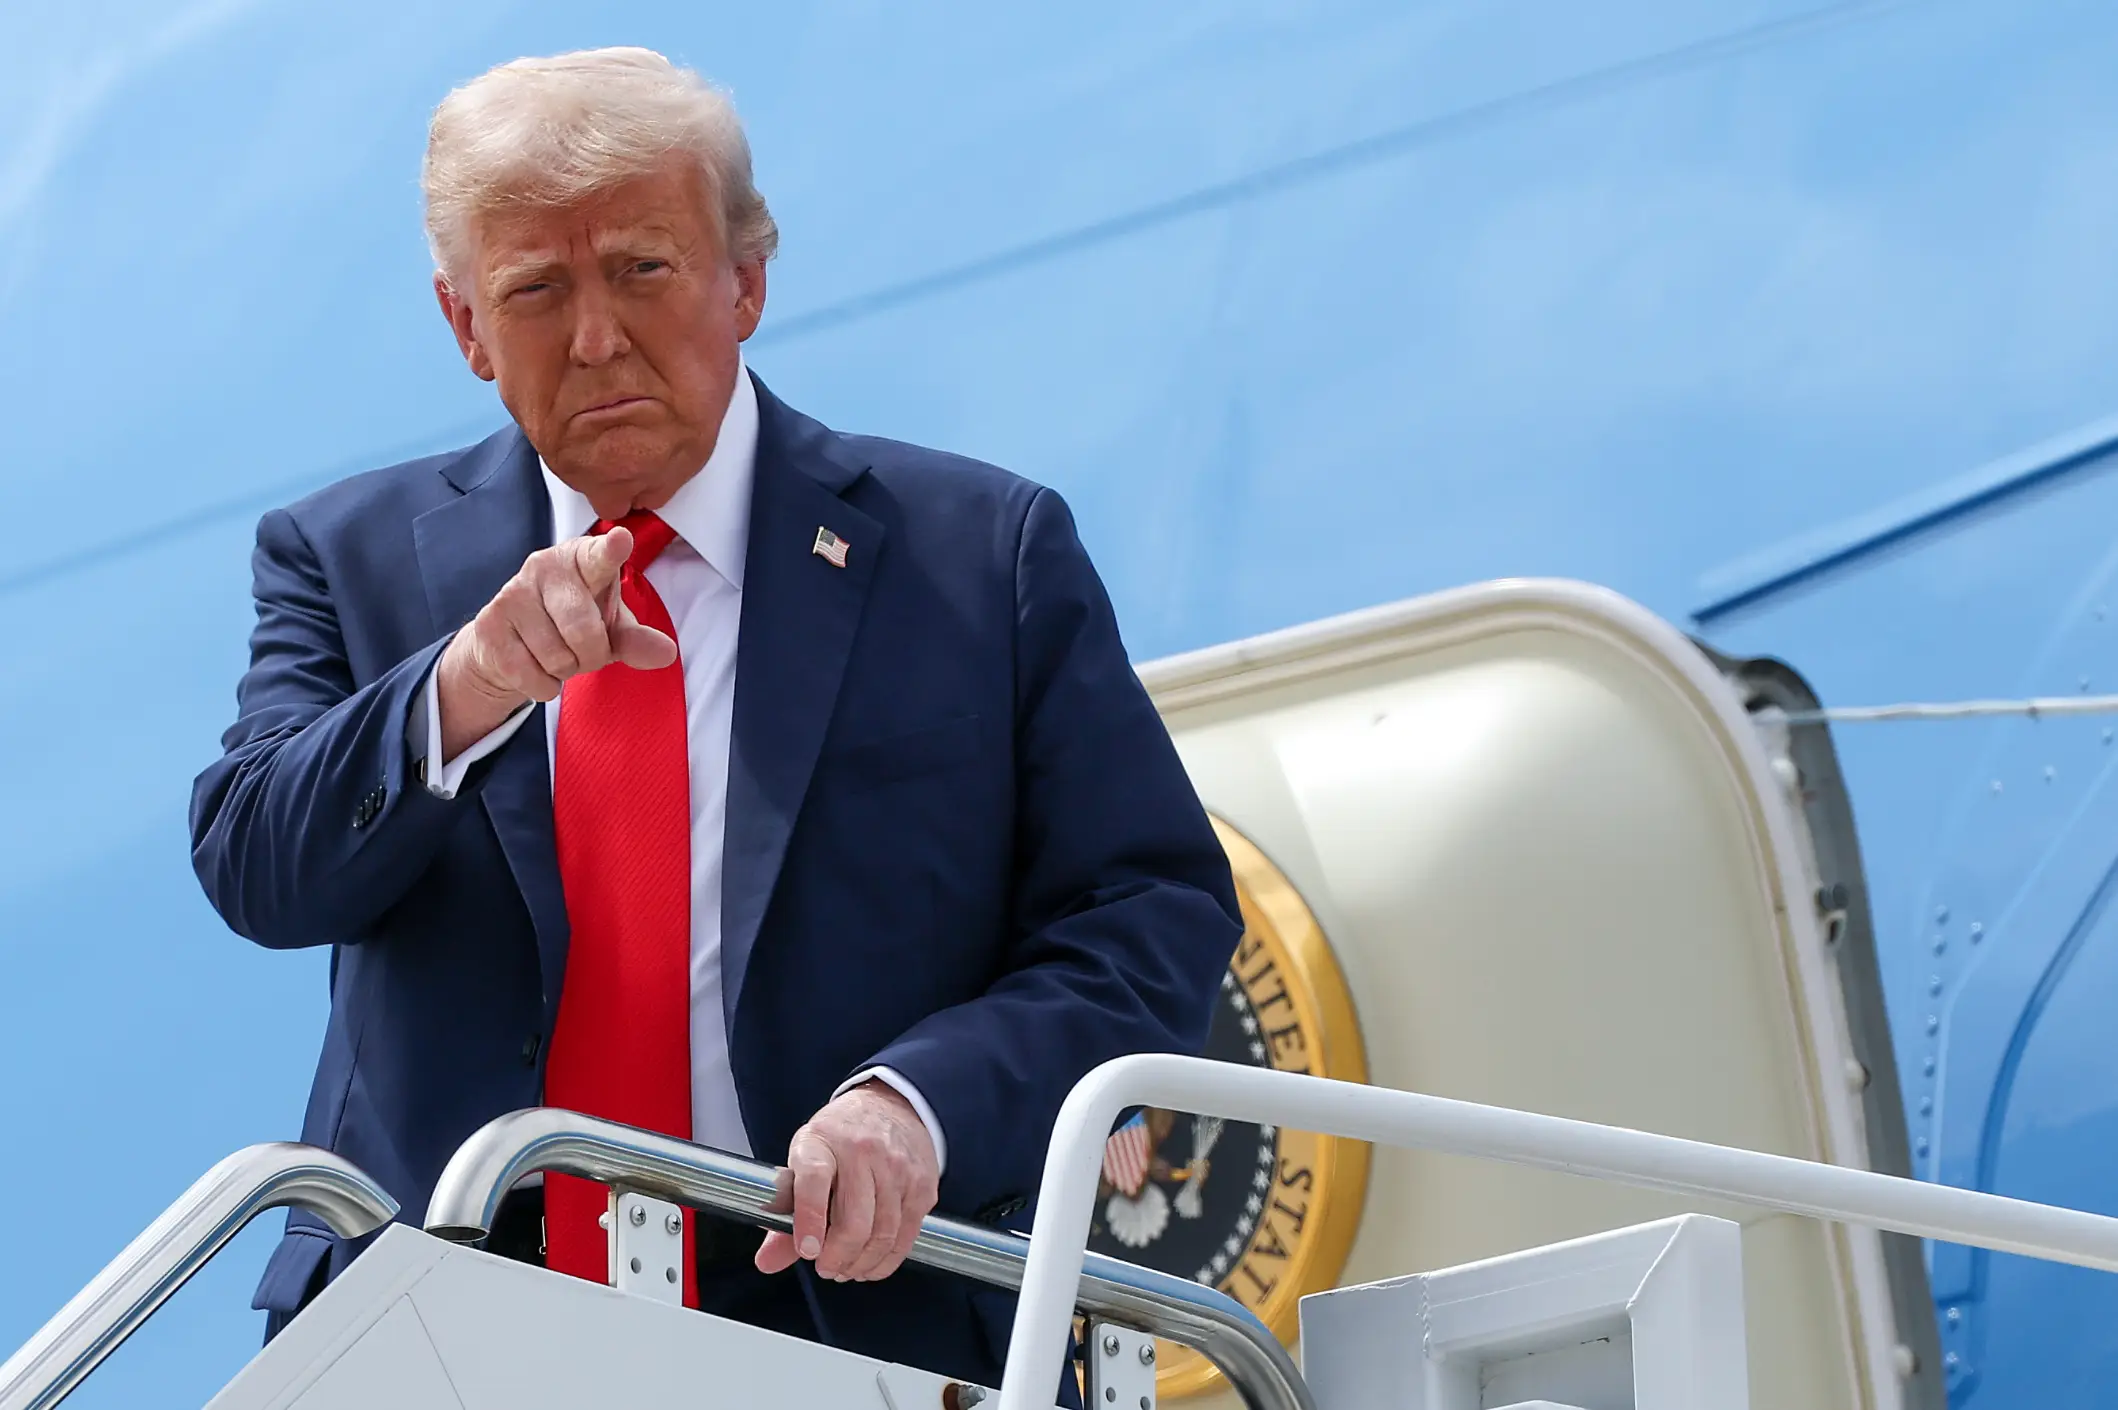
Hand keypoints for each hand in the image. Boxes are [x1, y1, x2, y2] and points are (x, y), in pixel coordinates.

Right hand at [433, 527, 677, 758]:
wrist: (509, 645)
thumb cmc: (570, 624)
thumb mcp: (611, 628)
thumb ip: (637, 639)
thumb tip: (666, 653)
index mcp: (582, 558)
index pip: (599, 557)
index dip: (611, 550)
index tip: (621, 540)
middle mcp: (544, 566)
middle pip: (583, 631)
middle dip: (591, 656)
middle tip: (584, 649)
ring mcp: (512, 593)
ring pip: (557, 658)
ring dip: (565, 671)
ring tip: (557, 653)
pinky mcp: (489, 626)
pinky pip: (531, 676)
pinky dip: (543, 686)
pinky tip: (535, 666)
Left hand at [756, 1081, 939, 1281]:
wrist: (891, 1106)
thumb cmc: (838, 1140)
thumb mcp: (803, 1160)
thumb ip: (784, 1214)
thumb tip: (766, 1263)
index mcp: (822, 1142)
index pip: (814, 1180)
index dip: (809, 1220)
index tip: (807, 1251)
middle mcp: (862, 1151)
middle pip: (854, 1221)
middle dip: (838, 1257)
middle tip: (826, 1269)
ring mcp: (898, 1168)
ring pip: (882, 1235)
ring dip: (862, 1264)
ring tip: (847, 1269)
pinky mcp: (922, 1186)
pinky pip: (905, 1236)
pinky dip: (886, 1260)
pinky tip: (871, 1263)